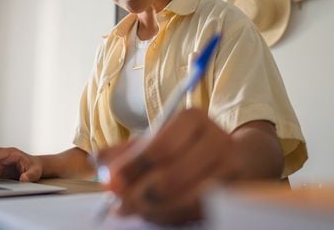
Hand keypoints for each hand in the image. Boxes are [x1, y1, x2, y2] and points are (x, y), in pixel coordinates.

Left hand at [98, 109, 241, 224]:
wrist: (236, 157)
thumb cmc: (186, 147)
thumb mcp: (156, 139)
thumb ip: (125, 151)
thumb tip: (97, 161)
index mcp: (193, 118)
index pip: (159, 145)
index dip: (132, 166)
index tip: (111, 181)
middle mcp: (217, 139)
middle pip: (172, 174)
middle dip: (139, 193)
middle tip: (118, 204)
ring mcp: (231, 168)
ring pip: (185, 197)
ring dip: (154, 208)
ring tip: (134, 208)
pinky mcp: (236, 193)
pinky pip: (198, 211)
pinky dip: (172, 214)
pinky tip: (157, 211)